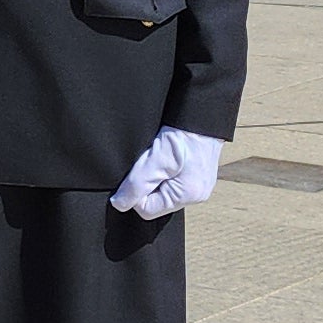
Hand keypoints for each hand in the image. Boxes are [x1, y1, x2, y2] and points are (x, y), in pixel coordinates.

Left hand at [109, 128, 224, 219]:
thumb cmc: (185, 134)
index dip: (136, 193)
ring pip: (163, 189)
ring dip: (155, 175)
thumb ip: (136, 185)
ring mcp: (198, 185)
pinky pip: (172, 179)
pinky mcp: (197, 174)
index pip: (147, 210)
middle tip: (151, 161)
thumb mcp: (155, 160)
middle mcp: (195, 195)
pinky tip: (167, 155)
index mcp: (187, 197)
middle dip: (147, 183)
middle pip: (156, 201)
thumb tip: (120, 204)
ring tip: (160, 156)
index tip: (139, 172)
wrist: (202, 113)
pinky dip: (164, 169)